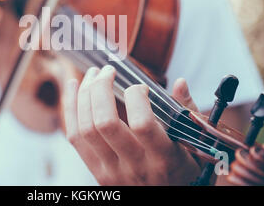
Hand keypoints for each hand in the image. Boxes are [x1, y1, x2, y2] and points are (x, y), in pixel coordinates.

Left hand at [62, 65, 201, 184]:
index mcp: (163, 159)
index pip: (142, 124)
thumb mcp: (193, 148)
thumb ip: (186, 115)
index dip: (137, 97)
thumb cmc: (181, 172)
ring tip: (92, 74)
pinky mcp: (95, 171)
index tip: (141, 87)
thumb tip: (180, 82)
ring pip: (85, 128)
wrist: (165, 203)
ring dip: (84, 94)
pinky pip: (75, 137)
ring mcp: (111, 172)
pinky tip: (73, 87)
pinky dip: (71, 108)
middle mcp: (134, 167)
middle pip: (104, 123)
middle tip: (108, 71)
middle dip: (101, 88)